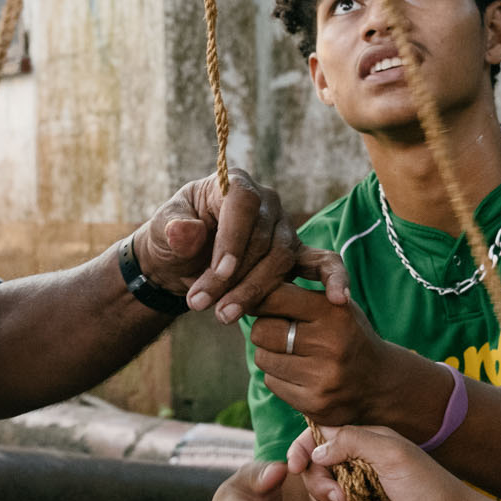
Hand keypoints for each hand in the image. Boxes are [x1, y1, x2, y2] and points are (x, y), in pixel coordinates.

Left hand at [133, 167, 347, 322]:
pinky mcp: (296, 255)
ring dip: (254, 291)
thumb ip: (172, 231)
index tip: (219, 273)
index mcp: (234, 184)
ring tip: (224, 315)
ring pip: (281, 259)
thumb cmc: (172, 240)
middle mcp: (266, 202)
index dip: (233, 238)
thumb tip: (186, 231)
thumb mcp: (161, 233)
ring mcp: (284, 228)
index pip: (242, 203)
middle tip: (204, 305)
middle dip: (234, 277)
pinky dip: (333, 279)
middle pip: (262, 238)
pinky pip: (322, 263)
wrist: (181, 262)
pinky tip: (339, 298)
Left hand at [247, 282, 448, 432]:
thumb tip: (246, 295)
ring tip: (293, 354)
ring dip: (270, 355)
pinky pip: (271, 383)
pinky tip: (300, 375)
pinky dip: (279, 377)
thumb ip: (297, 295)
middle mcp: (331, 344)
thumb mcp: (334, 306)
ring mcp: (323, 377)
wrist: (380, 382)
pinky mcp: (315, 403)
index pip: (275, 297)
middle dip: (265, 329)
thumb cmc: (347, 335)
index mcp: (335, 312)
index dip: (262, 299)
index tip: (262, 303)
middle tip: (280, 332)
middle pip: (262, 331)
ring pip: (263, 358)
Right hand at [293, 424, 500, 500]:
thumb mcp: (393, 455)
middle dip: (319, 484)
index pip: (322, 436)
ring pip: (322, 497)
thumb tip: (316, 450)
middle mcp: (362, 464)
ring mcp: (363, 493)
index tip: (293, 467)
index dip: (302, 449)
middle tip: (340, 499)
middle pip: (316, 468)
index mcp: (369, 441)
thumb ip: (352, 442)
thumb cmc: (431, 489)